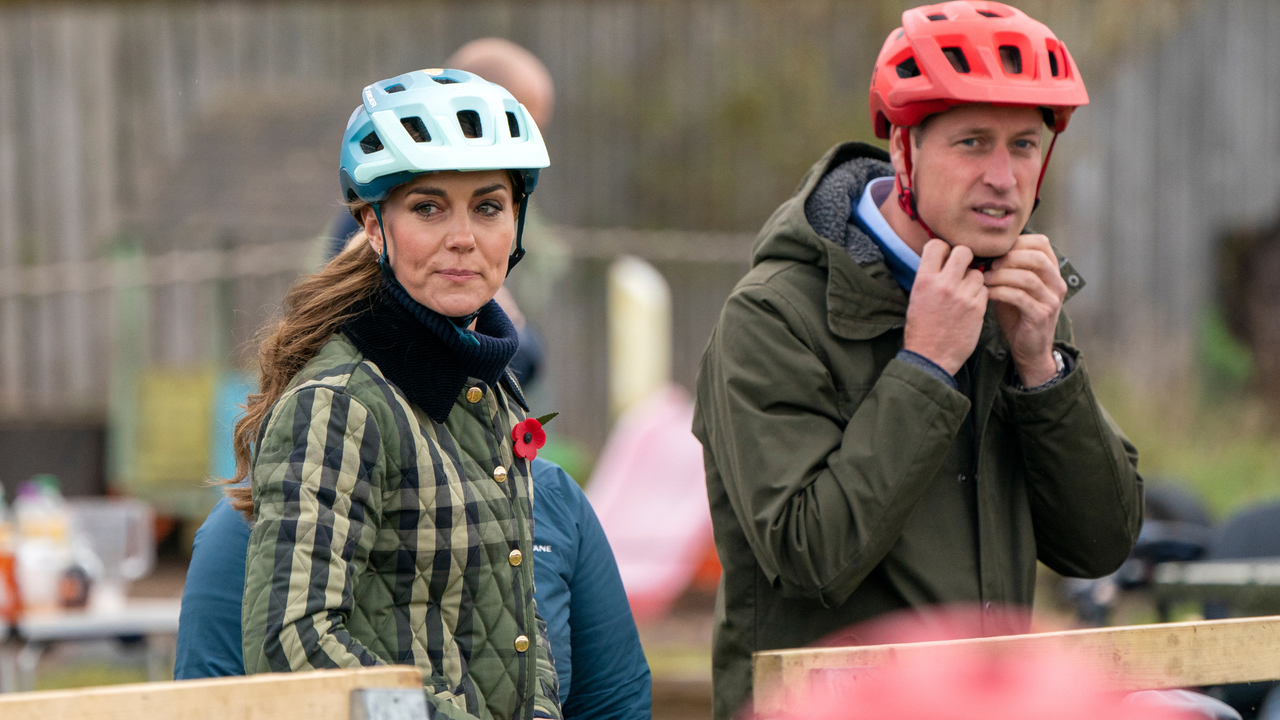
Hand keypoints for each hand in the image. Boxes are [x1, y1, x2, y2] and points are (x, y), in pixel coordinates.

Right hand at [903, 240, 988, 375]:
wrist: (930, 357)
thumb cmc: (921, 328)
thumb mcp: (917, 297)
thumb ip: (930, 276)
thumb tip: (944, 259)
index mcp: (924, 280)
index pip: (937, 245)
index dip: (943, 249)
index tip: (945, 257)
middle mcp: (944, 284)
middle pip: (964, 251)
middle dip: (964, 258)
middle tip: (961, 269)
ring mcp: (963, 296)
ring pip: (977, 272)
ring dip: (973, 279)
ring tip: (964, 292)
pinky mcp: (977, 308)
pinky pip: (984, 290)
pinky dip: (979, 295)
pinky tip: (970, 305)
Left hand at [983, 234, 1067, 385]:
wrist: (1029, 348)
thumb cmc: (1017, 314)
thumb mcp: (1014, 286)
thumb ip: (1007, 268)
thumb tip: (983, 249)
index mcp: (1052, 271)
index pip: (1041, 243)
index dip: (1017, 242)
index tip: (996, 250)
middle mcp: (1057, 283)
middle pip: (1037, 257)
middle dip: (1009, 257)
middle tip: (989, 264)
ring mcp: (1051, 300)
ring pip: (1028, 277)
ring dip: (1001, 275)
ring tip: (984, 278)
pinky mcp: (1041, 315)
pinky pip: (1019, 297)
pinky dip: (1000, 291)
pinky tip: (986, 293)